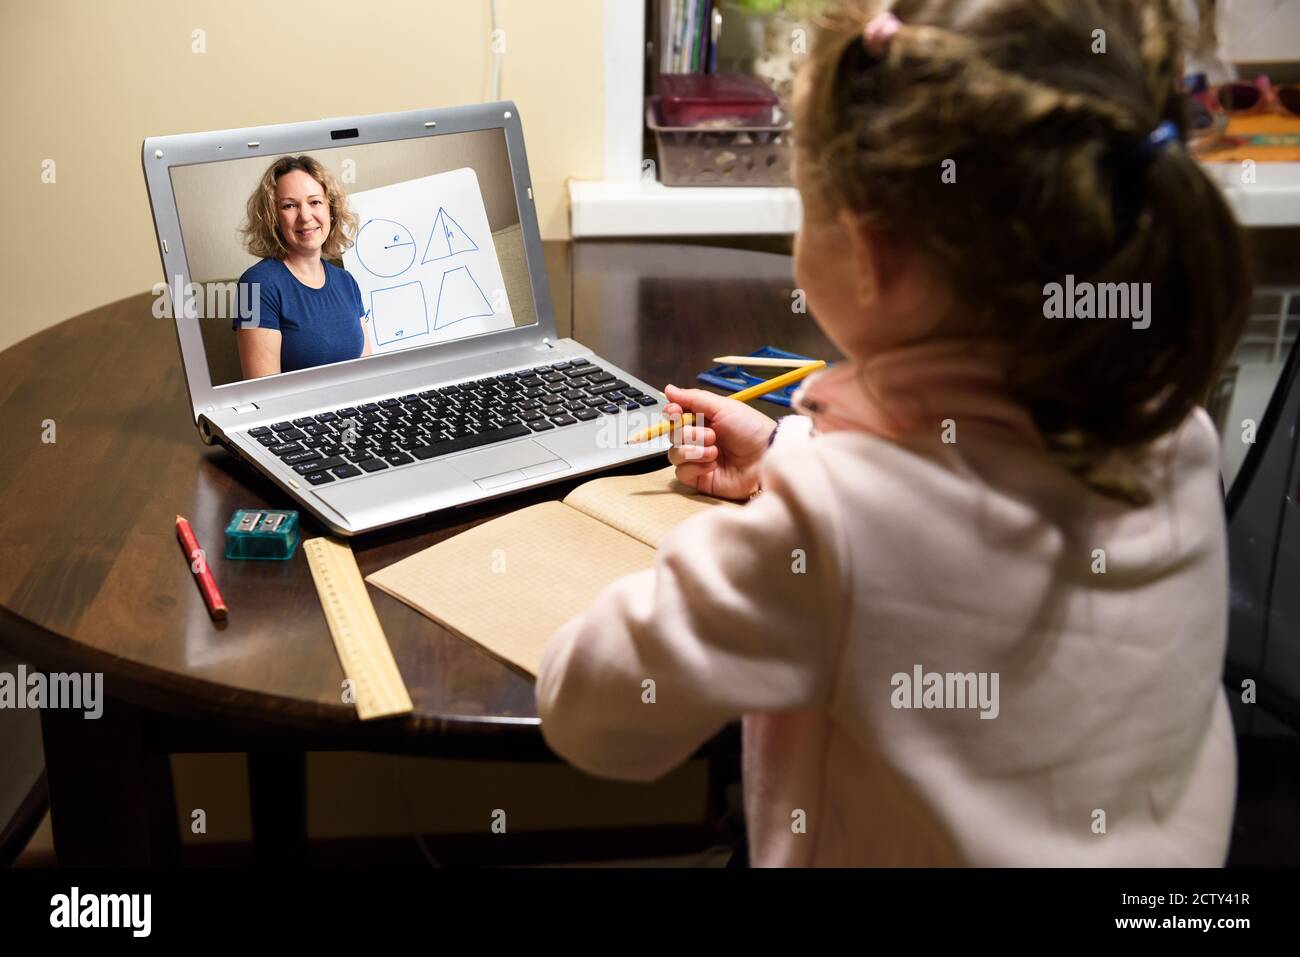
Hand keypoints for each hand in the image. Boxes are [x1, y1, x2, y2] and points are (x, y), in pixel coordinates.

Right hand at [662, 384, 775, 500]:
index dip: (672, 414)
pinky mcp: (700, 479)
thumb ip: (693, 398)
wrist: (766, 456)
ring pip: (674, 454)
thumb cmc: (751, 429)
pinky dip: (695, 467)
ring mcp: (698, 459)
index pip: (675, 416)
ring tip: (714, 452)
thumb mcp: (723, 407)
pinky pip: (681, 473)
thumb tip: (669, 389)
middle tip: (712, 435)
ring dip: (693, 451)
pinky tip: (713, 465)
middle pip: (672, 434)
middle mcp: (698, 439)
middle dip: (689, 433)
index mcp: (703, 420)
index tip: (676, 412)